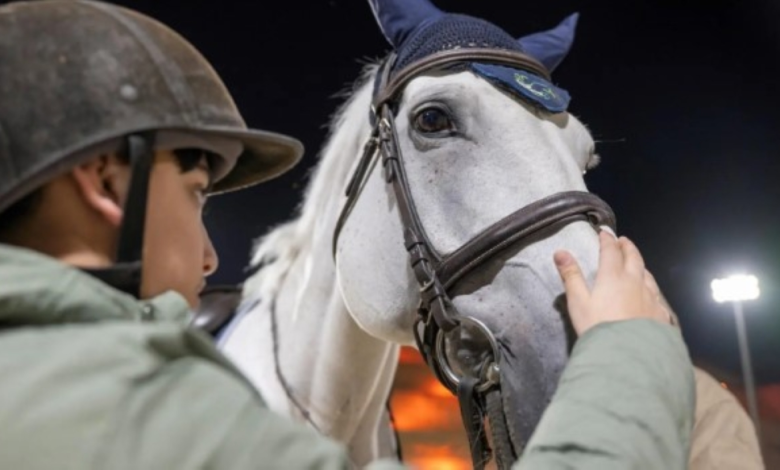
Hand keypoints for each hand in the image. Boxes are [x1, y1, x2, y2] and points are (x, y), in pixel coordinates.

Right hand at [554, 231, 672, 335]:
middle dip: (627, 247)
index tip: (604, 232)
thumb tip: (560, 252)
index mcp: (613, 276)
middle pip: (633, 258)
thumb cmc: (598, 327)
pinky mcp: (660, 314)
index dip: (607, 240)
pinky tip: (651, 295)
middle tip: (623, 241)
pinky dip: (651, 289)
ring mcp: (650, 297)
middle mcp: (635, 282)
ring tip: (636, 264)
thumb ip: (571, 276)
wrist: (628, 354)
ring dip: (640, 265)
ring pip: (647, 275)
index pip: (611, 251)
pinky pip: (657, 296)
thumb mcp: (578, 302)